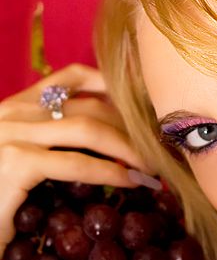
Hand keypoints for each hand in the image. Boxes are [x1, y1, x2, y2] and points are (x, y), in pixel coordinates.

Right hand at [0, 63, 152, 258]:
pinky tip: (130, 182)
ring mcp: (12, 134)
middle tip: (158, 149)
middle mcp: (13, 112)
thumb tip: (115, 145)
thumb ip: (57, 141)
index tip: (145, 107)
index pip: (72, 77)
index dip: (115, 87)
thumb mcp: (23, 158)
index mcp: (17, 105)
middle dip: (132, 128)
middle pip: (91, 105)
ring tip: (152, 168)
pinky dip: (110, 172)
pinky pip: (77, 164)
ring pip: (89, 130)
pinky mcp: (14, 163)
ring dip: (130, 149)